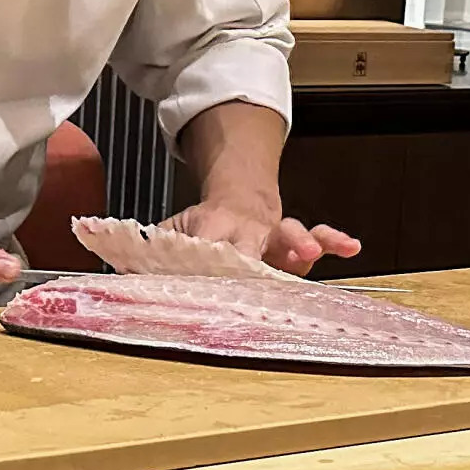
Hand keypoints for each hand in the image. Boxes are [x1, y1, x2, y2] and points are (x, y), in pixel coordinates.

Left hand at [162, 195, 361, 276]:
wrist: (239, 200)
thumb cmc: (206, 228)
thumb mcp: (173, 231)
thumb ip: (151, 250)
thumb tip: (120, 264)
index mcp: (212, 227)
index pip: (206, 243)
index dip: (204, 255)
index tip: (201, 269)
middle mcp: (247, 231)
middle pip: (251, 243)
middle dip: (253, 256)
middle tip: (253, 267)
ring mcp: (275, 236)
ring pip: (290, 234)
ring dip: (299, 242)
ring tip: (309, 253)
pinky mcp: (297, 244)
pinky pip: (319, 238)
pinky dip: (334, 240)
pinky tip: (350, 245)